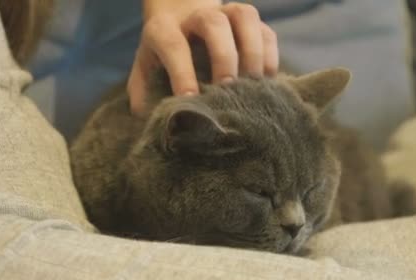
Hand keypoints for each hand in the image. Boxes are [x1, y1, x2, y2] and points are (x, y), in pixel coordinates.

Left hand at [128, 1, 278, 114]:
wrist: (180, 24)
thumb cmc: (161, 60)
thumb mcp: (145, 76)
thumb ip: (145, 99)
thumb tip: (158, 129)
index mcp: (163, 29)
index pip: (173, 45)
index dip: (182, 73)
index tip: (191, 100)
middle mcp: (195, 16)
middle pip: (212, 22)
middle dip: (223, 56)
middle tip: (227, 88)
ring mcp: (225, 13)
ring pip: (244, 18)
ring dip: (252, 52)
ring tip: (253, 85)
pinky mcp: (249, 23)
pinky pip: (266, 32)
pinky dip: (270, 57)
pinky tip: (266, 82)